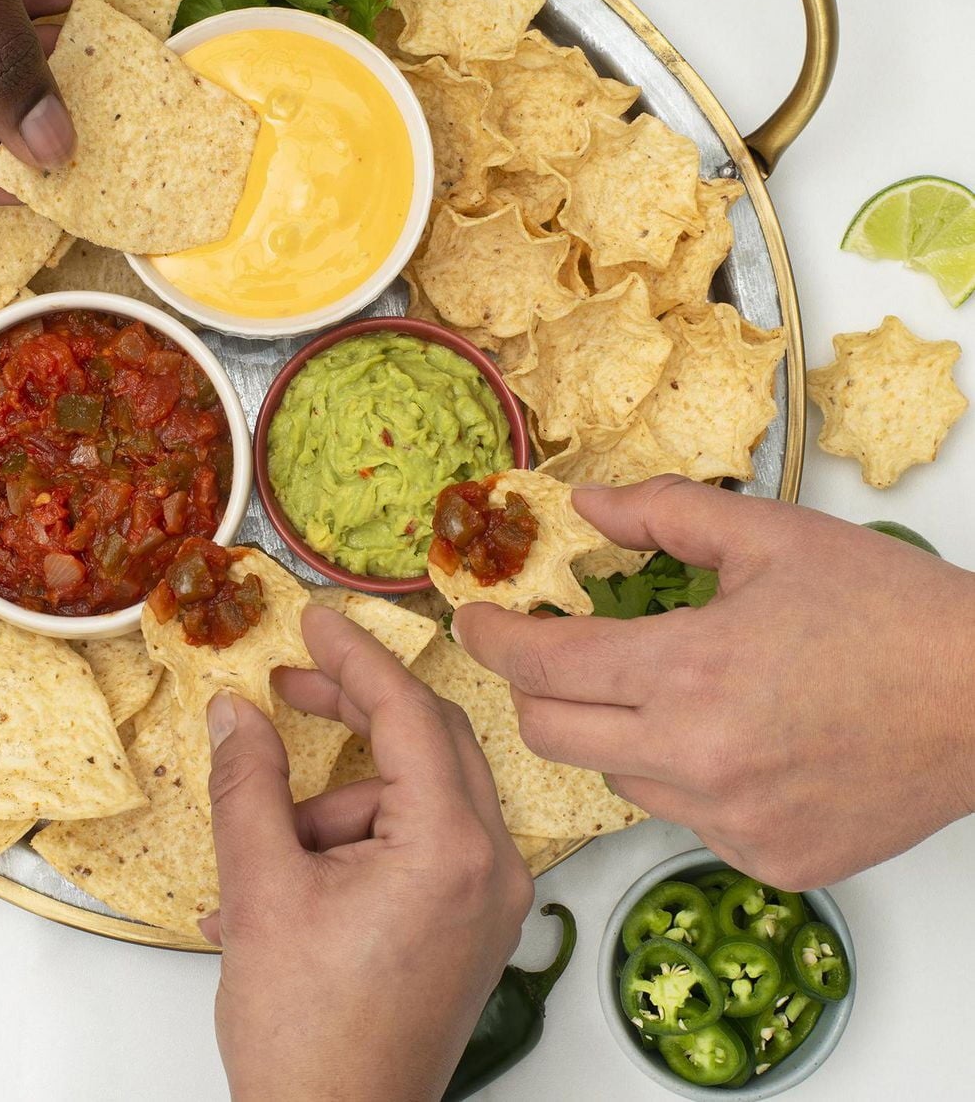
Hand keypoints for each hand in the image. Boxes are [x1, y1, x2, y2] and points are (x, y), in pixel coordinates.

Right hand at [205, 604, 532, 1101]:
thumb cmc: (308, 1033)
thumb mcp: (259, 887)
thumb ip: (247, 783)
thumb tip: (233, 713)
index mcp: (451, 848)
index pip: (409, 713)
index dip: (356, 658)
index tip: (315, 624)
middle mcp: (493, 867)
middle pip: (429, 741)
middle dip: (354, 711)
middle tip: (290, 688)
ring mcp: (490, 901)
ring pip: (415, 798)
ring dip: (338, 806)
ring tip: (265, 860)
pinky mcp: (475, 926)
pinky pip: (421, 845)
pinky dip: (356, 846)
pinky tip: (287, 888)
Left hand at [456, 475, 974, 888]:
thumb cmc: (887, 612)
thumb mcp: (768, 535)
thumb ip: (661, 512)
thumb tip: (583, 502)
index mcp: (689, 671)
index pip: (544, 666)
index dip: (493, 639)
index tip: (475, 620)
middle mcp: (699, 758)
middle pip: (551, 735)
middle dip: (533, 690)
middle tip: (552, 654)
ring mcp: (734, 820)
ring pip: (617, 778)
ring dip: (615, 731)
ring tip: (672, 689)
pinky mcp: (771, 860)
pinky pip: (684, 819)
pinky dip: (685, 778)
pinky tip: (735, 740)